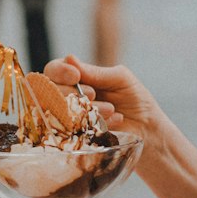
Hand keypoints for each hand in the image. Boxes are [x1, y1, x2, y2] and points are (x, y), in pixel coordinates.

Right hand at [40, 56, 162, 142]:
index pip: (53, 70)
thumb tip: (69, 59)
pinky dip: (92, 124)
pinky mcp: (74, 138)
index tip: (75, 76)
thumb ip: (95, 72)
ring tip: (111, 109)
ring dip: (85, 108)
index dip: (59, 72)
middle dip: (71, 92)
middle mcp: (67, 97)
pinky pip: (72, 132)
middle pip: (49, 92)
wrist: (147, 127)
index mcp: (76, 78)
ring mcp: (68, 119)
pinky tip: (112, 122)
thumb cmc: (134, 98)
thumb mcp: (120, 78)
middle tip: (93, 94)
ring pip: (58, 112)